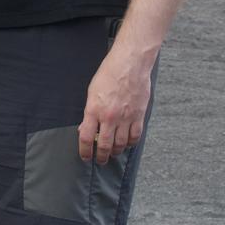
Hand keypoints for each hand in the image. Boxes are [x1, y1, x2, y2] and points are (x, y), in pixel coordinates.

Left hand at [77, 44, 151, 163]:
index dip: (85, 151)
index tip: (86, 157)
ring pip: (120, 144)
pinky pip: (135, 137)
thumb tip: (85, 128)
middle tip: (100, 160)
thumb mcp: (92, 92)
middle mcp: (109, 117)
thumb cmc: (109, 73)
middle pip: (104, 145)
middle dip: (101, 157)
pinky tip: (127, 144)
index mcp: (94, 110)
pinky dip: (130, 143)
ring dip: (115, 151)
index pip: (86, 138)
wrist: (130, 64)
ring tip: (112, 153)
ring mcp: (125, 117)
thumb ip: (89, 112)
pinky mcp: (139, 115)